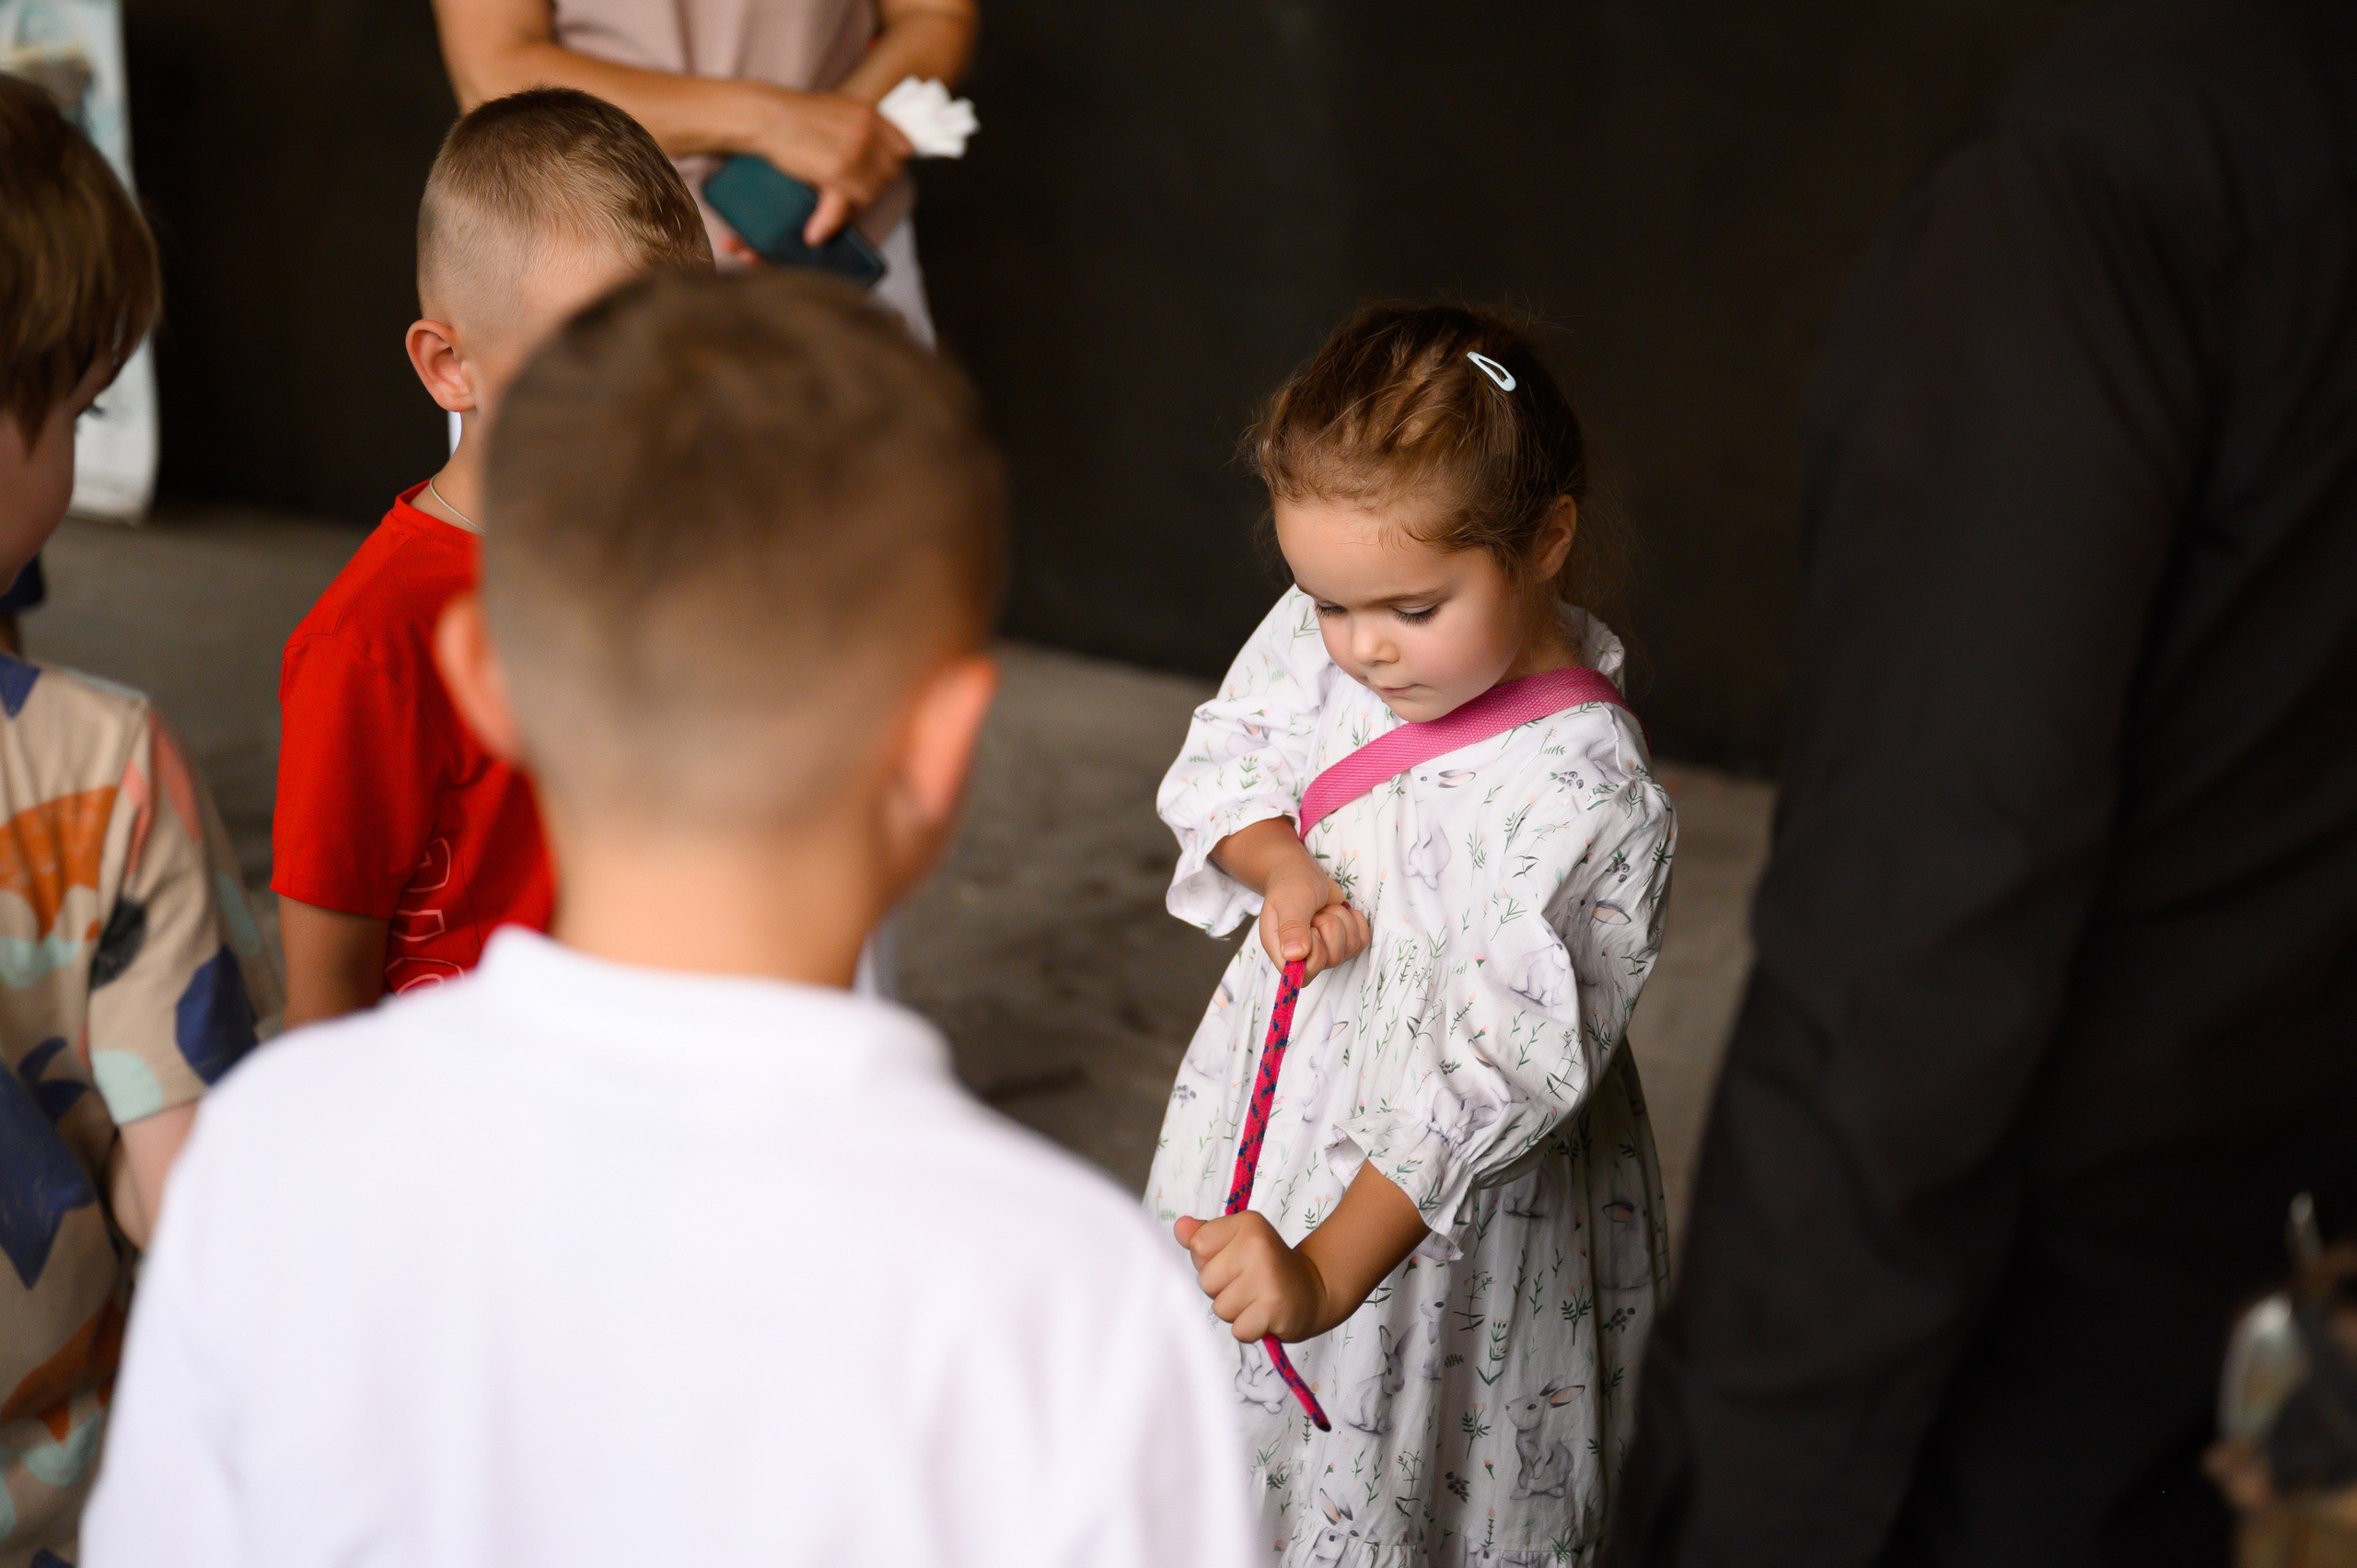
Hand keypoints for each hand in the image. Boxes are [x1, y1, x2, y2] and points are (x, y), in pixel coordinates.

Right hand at [746, 85, 911, 243]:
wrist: (765, 116)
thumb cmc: (796, 115)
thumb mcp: (839, 108)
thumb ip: (861, 126)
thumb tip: (878, 151)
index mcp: (870, 114)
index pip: (903, 149)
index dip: (889, 165)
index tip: (874, 174)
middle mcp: (867, 131)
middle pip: (890, 175)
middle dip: (871, 187)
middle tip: (847, 192)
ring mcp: (854, 151)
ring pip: (870, 194)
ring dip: (852, 205)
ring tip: (831, 206)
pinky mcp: (835, 171)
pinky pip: (845, 206)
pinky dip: (828, 222)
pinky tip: (815, 232)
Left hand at [1174, 1212, 1331, 1341]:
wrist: (1313, 1291)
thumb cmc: (1266, 1266)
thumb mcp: (1238, 1241)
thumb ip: (1205, 1235)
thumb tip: (1179, 1228)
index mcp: (1247, 1223)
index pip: (1197, 1246)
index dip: (1209, 1261)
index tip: (1233, 1261)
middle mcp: (1257, 1245)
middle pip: (1205, 1280)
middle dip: (1221, 1289)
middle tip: (1247, 1285)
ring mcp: (1267, 1276)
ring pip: (1219, 1308)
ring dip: (1235, 1311)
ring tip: (1256, 1300)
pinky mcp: (1273, 1308)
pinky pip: (1238, 1330)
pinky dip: (1249, 1329)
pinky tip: (1264, 1316)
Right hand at [1258, 860, 1369, 981]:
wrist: (1302, 873)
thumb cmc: (1290, 885)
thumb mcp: (1289, 902)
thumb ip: (1292, 927)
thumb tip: (1295, 956)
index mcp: (1282, 950)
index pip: (1303, 976)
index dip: (1316, 955)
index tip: (1312, 929)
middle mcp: (1303, 956)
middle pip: (1332, 960)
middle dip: (1331, 929)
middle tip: (1317, 913)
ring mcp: (1325, 951)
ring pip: (1349, 949)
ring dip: (1342, 920)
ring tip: (1324, 909)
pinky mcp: (1343, 942)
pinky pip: (1361, 940)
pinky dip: (1355, 920)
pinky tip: (1339, 910)